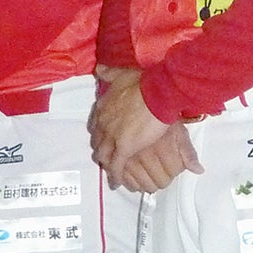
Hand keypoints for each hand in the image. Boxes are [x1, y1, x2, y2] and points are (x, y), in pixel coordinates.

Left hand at [91, 68, 199, 192]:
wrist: (156, 93)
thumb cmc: (143, 82)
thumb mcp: (122, 74)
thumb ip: (108, 72)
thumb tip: (98, 68)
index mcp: (103, 107)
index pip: (96, 124)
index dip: (100, 132)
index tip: (104, 137)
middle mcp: (103, 123)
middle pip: (97, 141)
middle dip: (101, 150)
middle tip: (106, 157)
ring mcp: (112, 137)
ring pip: (104, 156)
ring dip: (106, 165)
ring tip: (110, 173)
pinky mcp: (123, 148)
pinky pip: (116, 166)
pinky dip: (115, 176)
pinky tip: (116, 184)